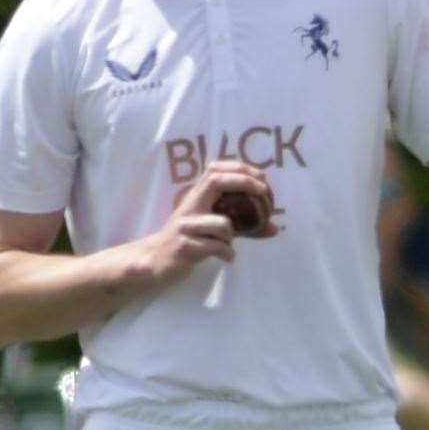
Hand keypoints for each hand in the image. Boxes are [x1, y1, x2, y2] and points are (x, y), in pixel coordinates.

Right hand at [133, 162, 277, 289]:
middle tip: (264, 193)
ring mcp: (186, 225)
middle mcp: (190, 206)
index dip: (239, 168)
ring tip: (227, 246)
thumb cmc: (187, 241)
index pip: (214, 171)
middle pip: (216, 181)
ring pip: (223, 224)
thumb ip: (240, 226)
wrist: (153, 261)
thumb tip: (275, 228)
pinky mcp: (185, 246)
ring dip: (233, 237)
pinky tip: (225, 258)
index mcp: (195, 198)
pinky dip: (227, 254)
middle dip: (244, 182)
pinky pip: (217, 247)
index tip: (261, 176)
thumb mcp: (211, 230)